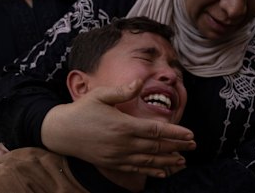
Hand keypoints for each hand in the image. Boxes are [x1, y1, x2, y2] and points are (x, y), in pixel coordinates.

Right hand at [41, 79, 195, 177]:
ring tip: (183, 160)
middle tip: (193, 145)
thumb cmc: (82, 109)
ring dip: (168, 161)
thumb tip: (140, 82)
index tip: (190, 134)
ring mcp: (117, 156)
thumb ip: (122, 91)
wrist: (60, 132)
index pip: (155, 131)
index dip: (175, 133)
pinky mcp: (112, 163)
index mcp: (122, 125)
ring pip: (149, 161)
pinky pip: (136, 170)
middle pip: (156, 148)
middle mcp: (122, 144)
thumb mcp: (100, 95)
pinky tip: (163, 172)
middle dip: (177, 147)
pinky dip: (151, 171)